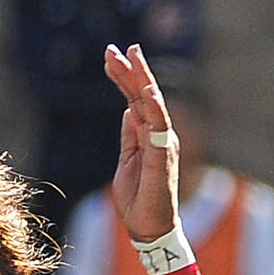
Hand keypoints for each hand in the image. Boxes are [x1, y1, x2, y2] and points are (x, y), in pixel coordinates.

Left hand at [104, 42, 178, 245]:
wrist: (148, 227)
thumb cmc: (138, 198)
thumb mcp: (127, 160)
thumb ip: (130, 136)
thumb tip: (127, 111)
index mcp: (147, 134)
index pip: (134, 99)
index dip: (123, 78)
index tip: (111, 57)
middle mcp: (158, 133)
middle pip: (143, 95)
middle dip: (130, 70)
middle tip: (118, 47)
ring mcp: (162, 142)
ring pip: (152, 104)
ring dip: (141, 79)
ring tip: (132, 56)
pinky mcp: (162, 156)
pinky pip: (160, 127)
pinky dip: (154, 108)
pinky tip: (146, 91)